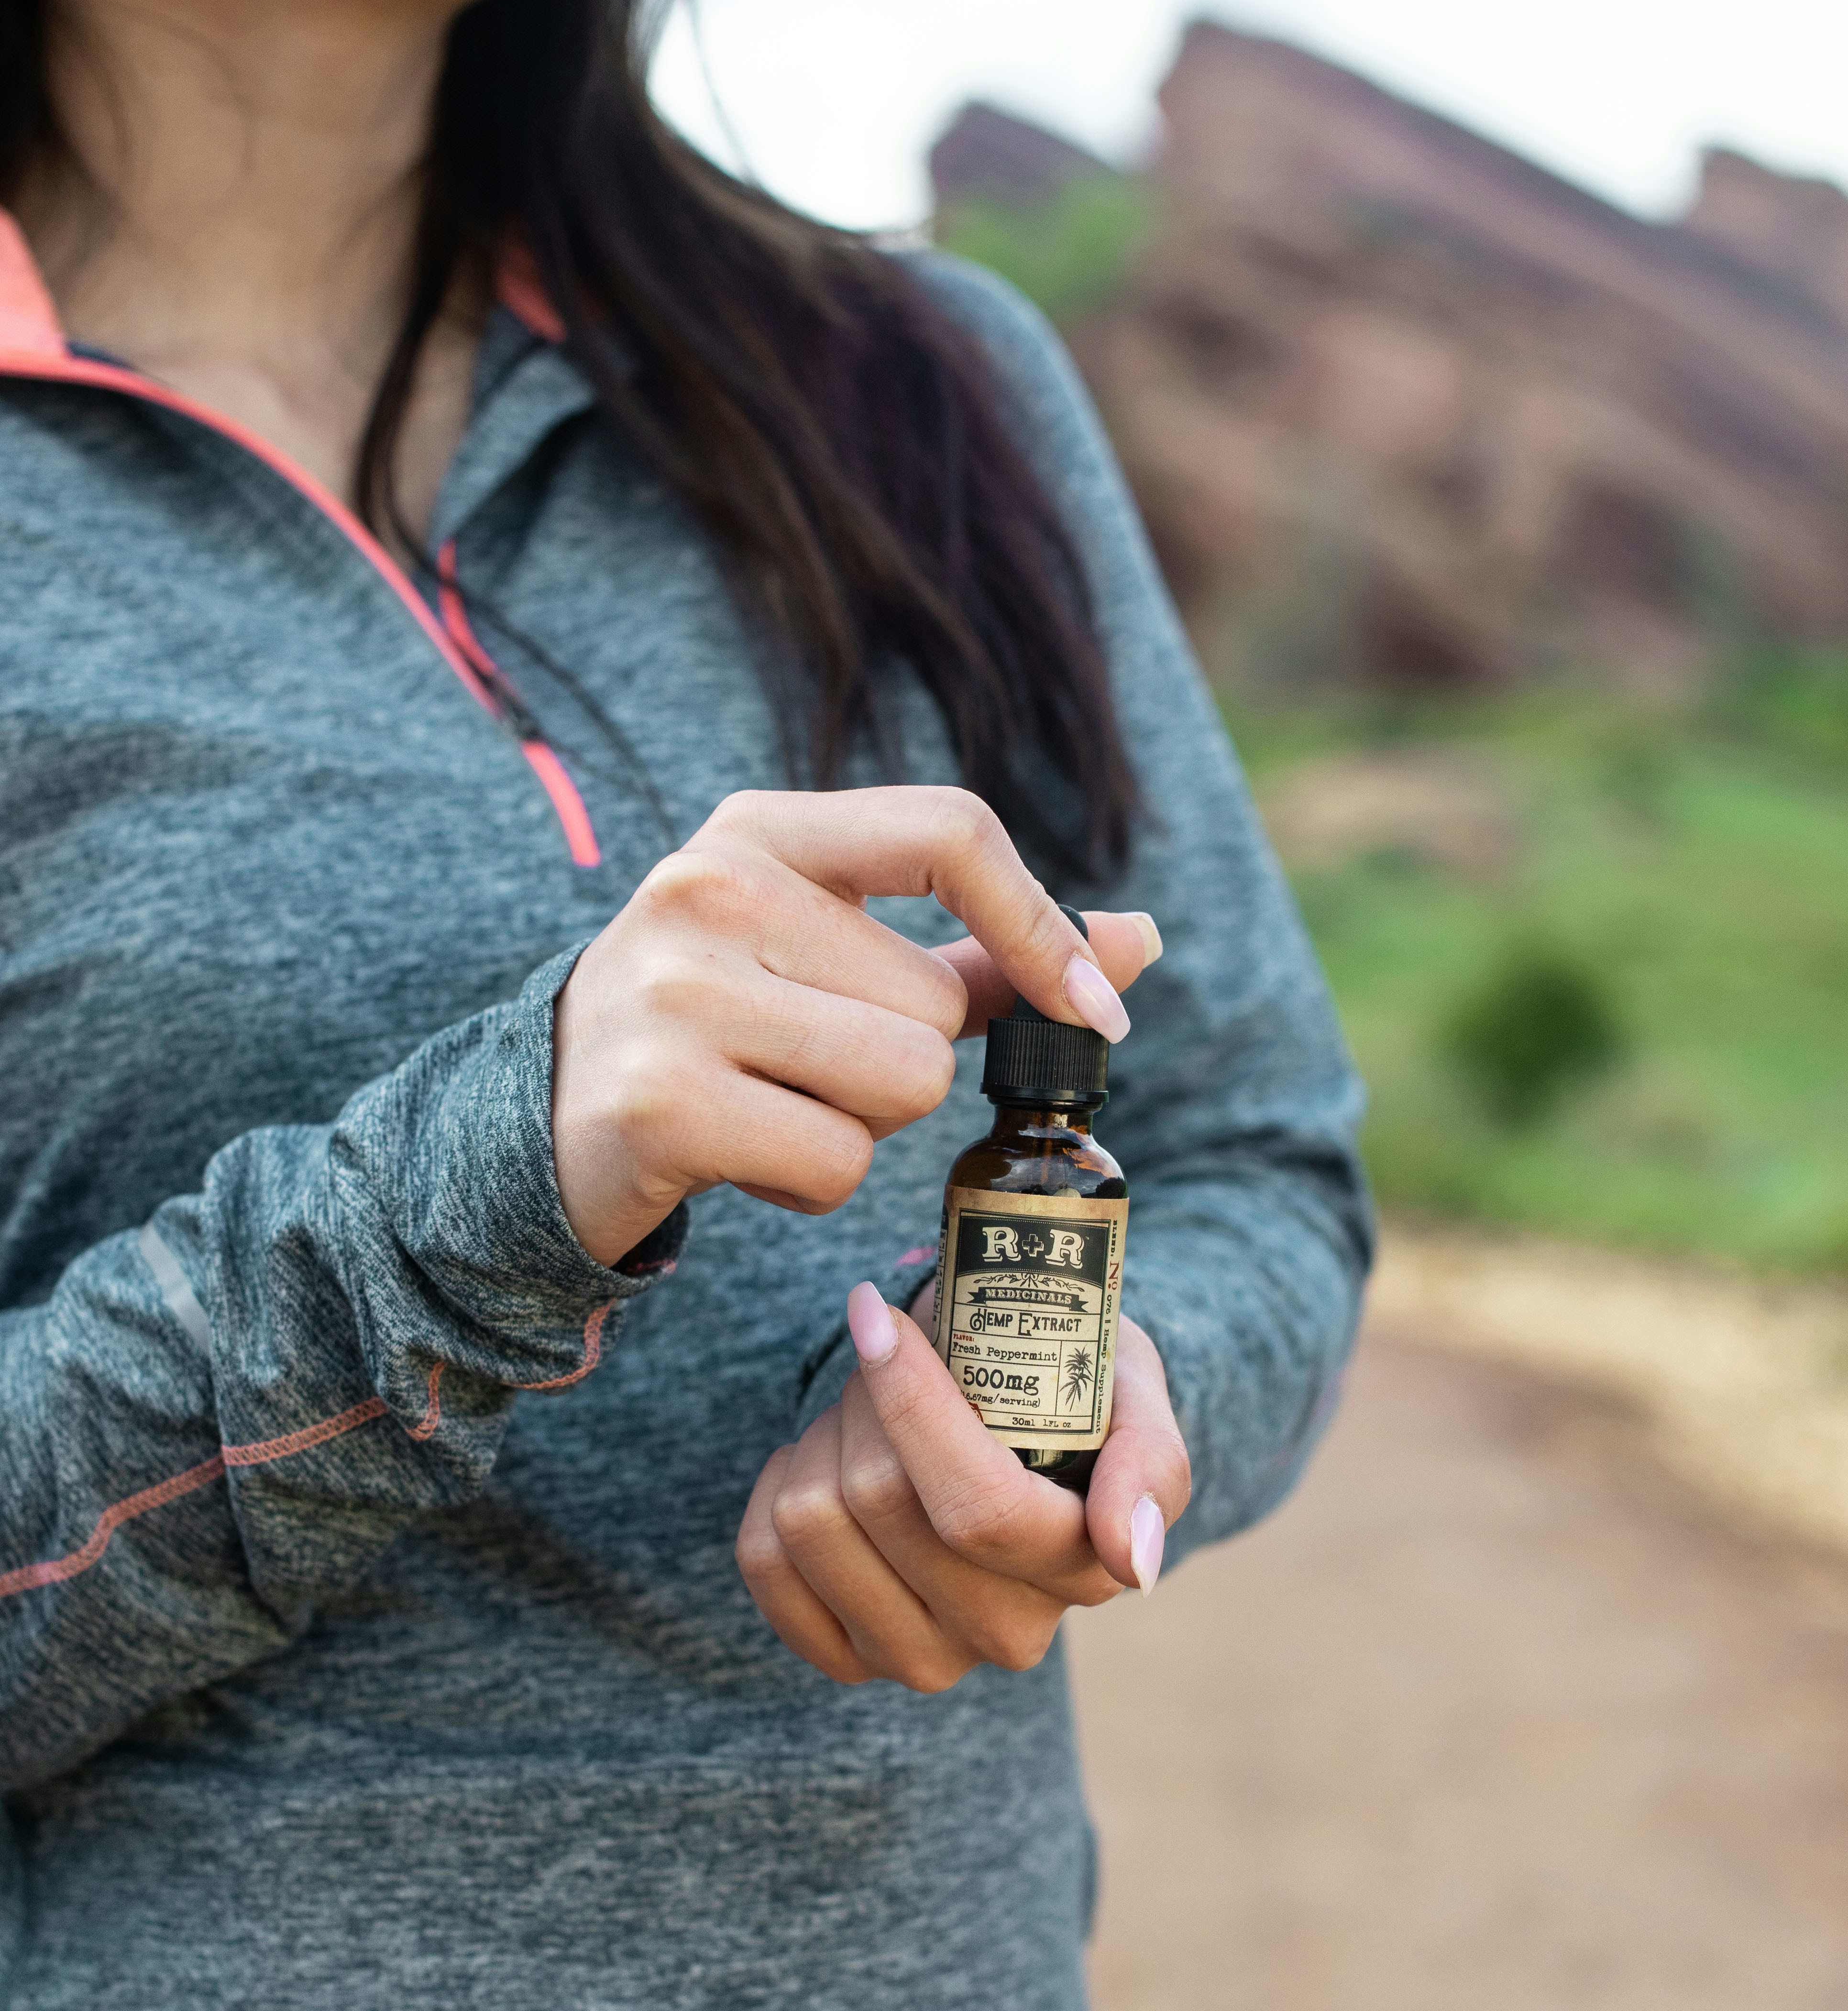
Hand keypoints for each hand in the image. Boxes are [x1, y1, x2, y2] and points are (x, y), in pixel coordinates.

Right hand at [550, 784, 1160, 1266]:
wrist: (544, 1118)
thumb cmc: (717, 1028)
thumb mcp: (828, 956)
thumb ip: (982, 952)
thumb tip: (1140, 941)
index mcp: (761, 829)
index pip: (951, 831)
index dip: (1042, 927)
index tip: (1093, 1008)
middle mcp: (710, 888)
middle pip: (933, 1004)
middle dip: (900, 1063)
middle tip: (804, 1066)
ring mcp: (677, 993)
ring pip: (897, 1085)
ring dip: (860, 1126)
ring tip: (772, 1104)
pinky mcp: (663, 1102)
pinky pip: (835, 1163)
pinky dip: (810, 1181)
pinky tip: (742, 1154)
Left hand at [736, 1287, 1191, 1689]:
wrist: (1026, 1450)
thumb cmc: (1081, 1400)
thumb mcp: (1137, 1398)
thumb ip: (1151, 1467)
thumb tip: (1128, 1558)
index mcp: (1082, 1571)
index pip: (976, 1506)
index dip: (912, 1403)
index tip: (880, 1314)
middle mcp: (1007, 1634)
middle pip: (879, 1500)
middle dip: (867, 1395)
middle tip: (893, 1351)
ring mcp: (925, 1657)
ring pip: (810, 1523)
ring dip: (823, 1435)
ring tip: (867, 1411)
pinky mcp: (849, 1659)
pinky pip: (762, 1561)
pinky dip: (776, 1484)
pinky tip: (825, 1462)